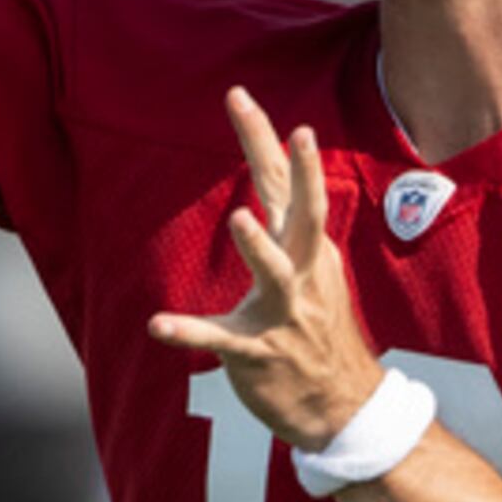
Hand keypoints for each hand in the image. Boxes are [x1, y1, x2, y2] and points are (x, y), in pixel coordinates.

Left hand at [147, 87, 387, 449]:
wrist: (344, 406)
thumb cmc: (318, 332)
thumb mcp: (314, 271)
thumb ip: (291, 224)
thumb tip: (275, 170)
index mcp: (309, 249)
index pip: (288, 183)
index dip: (266, 139)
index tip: (238, 95)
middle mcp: (304, 273)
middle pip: (302, 210)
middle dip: (298, 169)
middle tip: (290, 128)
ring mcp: (285, 314)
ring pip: (275, 273)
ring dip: (258, 246)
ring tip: (239, 217)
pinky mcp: (259, 353)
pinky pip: (221, 340)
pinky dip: (189, 332)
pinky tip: (158, 326)